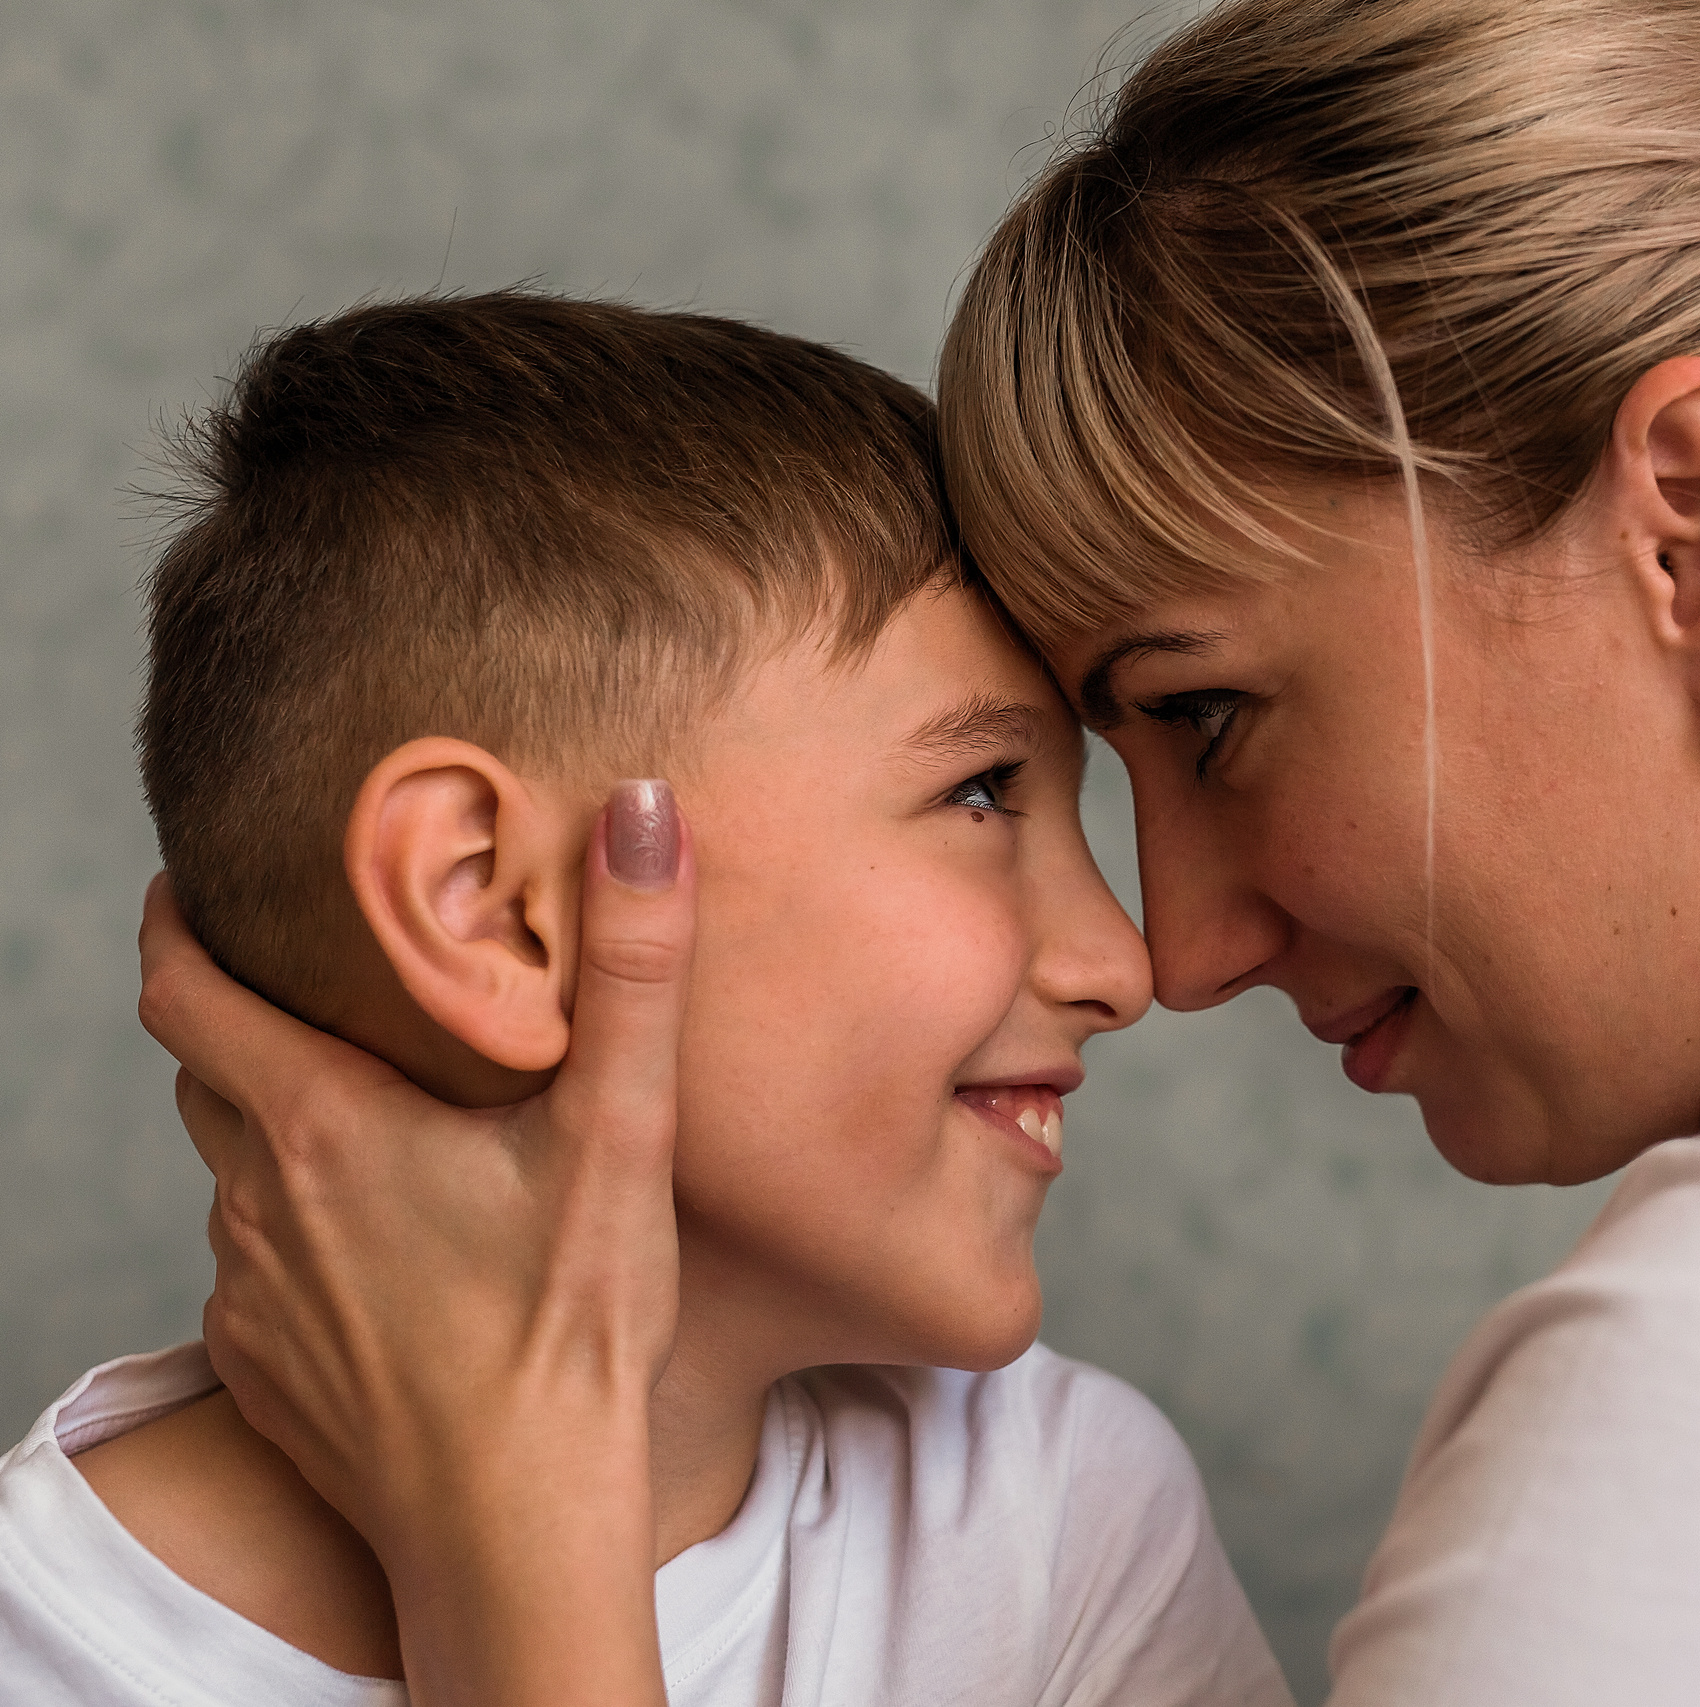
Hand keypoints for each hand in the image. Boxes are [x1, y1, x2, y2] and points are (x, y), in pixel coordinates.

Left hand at [138, 781, 695, 1706]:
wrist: (514, 1530)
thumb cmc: (565, 1335)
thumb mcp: (620, 1137)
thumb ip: (634, 970)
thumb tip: (644, 811)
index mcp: (322, 1123)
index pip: (185, 988)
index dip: (179, 922)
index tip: (201, 882)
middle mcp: (256, 1203)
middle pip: (207, 1073)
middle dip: (244, 1017)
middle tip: (321, 983)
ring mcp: (250, 1295)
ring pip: (233, 1177)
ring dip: (279, 1133)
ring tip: (373, 1118)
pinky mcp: (266, 1372)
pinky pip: (256, 1274)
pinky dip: (299, 1239)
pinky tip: (390, 1256)